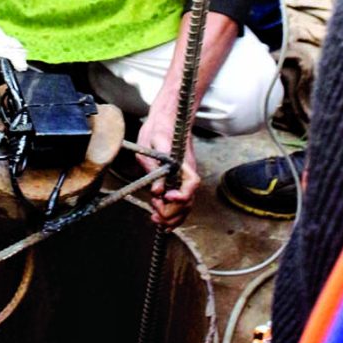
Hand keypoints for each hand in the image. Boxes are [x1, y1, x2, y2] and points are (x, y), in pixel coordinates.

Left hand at [137, 106, 199, 227]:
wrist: (167, 120)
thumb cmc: (159, 129)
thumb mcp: (151, 144)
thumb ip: (153, 168)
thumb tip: (157, 191)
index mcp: (183, 161)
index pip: (191, 182)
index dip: (181, 195)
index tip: (166, 197)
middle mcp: (188, 172)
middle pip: (188, 200)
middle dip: (172, 212)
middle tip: (155, 212)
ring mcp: (186, 179)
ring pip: (186, 205)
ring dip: (172, 217)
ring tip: (156, 219)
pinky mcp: (181, 183)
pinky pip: (182, 204)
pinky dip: (175, 216)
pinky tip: (164, 222)